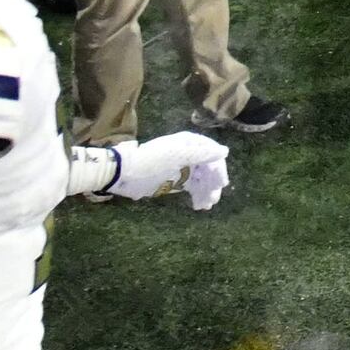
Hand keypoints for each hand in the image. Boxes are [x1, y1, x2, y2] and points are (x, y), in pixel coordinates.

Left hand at [105, 131, 230, 207]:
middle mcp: (188, 154)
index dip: (218, 169)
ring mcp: (182, 168)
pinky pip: (192, 187)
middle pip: (208, 169)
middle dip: (212, 184)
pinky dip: (197, 196)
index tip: (221, 185)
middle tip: (213, 199)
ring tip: (206, 205)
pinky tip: (199, 205)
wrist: (125, 174)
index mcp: (189, 144)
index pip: (212, 155)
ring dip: (206, 191)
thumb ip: (201, 153)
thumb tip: (224, 152)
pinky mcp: (175, 180)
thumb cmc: (150, 162)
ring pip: (201, 180)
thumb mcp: (176, 155)